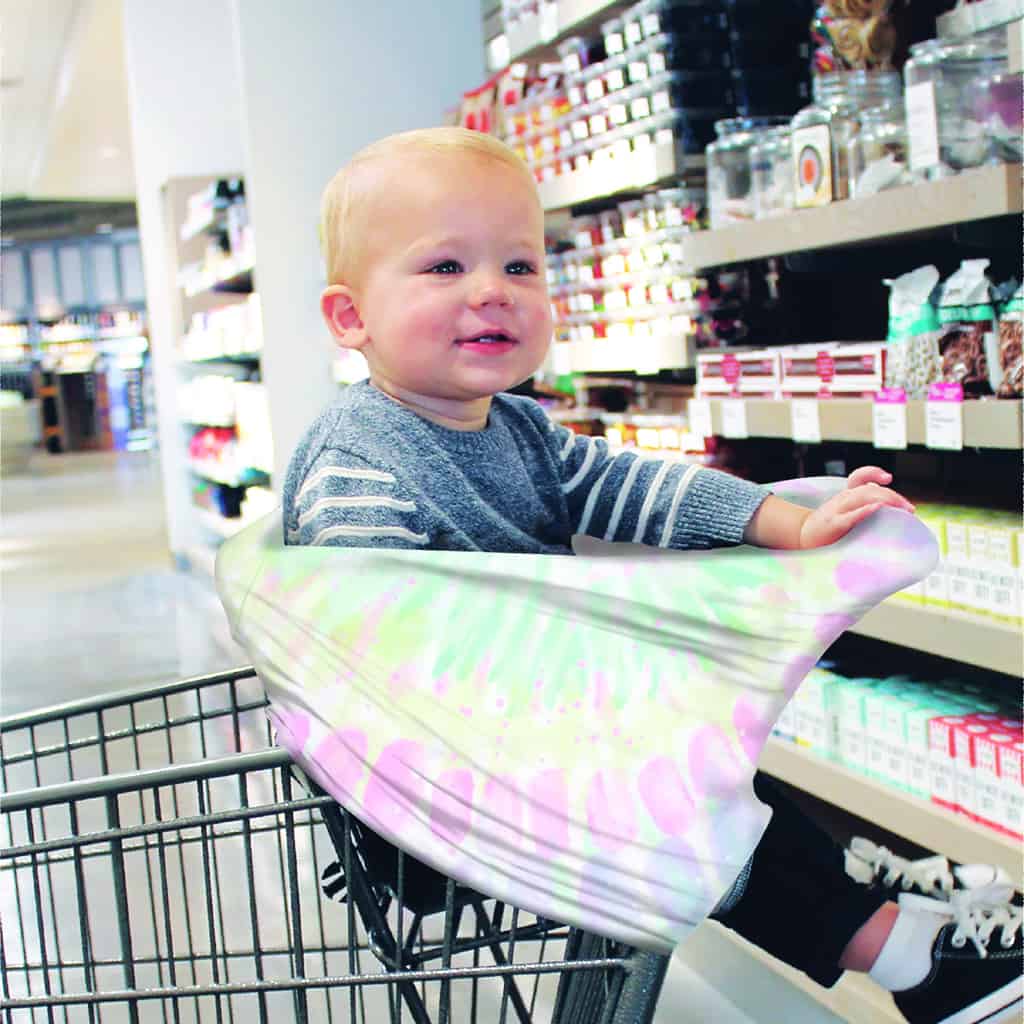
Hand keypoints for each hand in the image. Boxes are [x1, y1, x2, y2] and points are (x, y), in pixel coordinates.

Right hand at [799, 467, 915, 548]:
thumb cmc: (825, 528)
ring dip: (886, 500)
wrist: (801, 538)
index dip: (873, 472)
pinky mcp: (834, 525)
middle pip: (869, 489)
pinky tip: (877, 509)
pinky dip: (865, 510)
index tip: (888, 477)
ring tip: (903, 509)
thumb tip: (884, 505)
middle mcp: (841, 499)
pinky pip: (851, 515)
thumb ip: (859, 506)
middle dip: (893, 496)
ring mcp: (837, 511)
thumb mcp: (841, 512)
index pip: (858, 477)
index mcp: (844, 496)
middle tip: (910, 509)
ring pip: (863, 496)